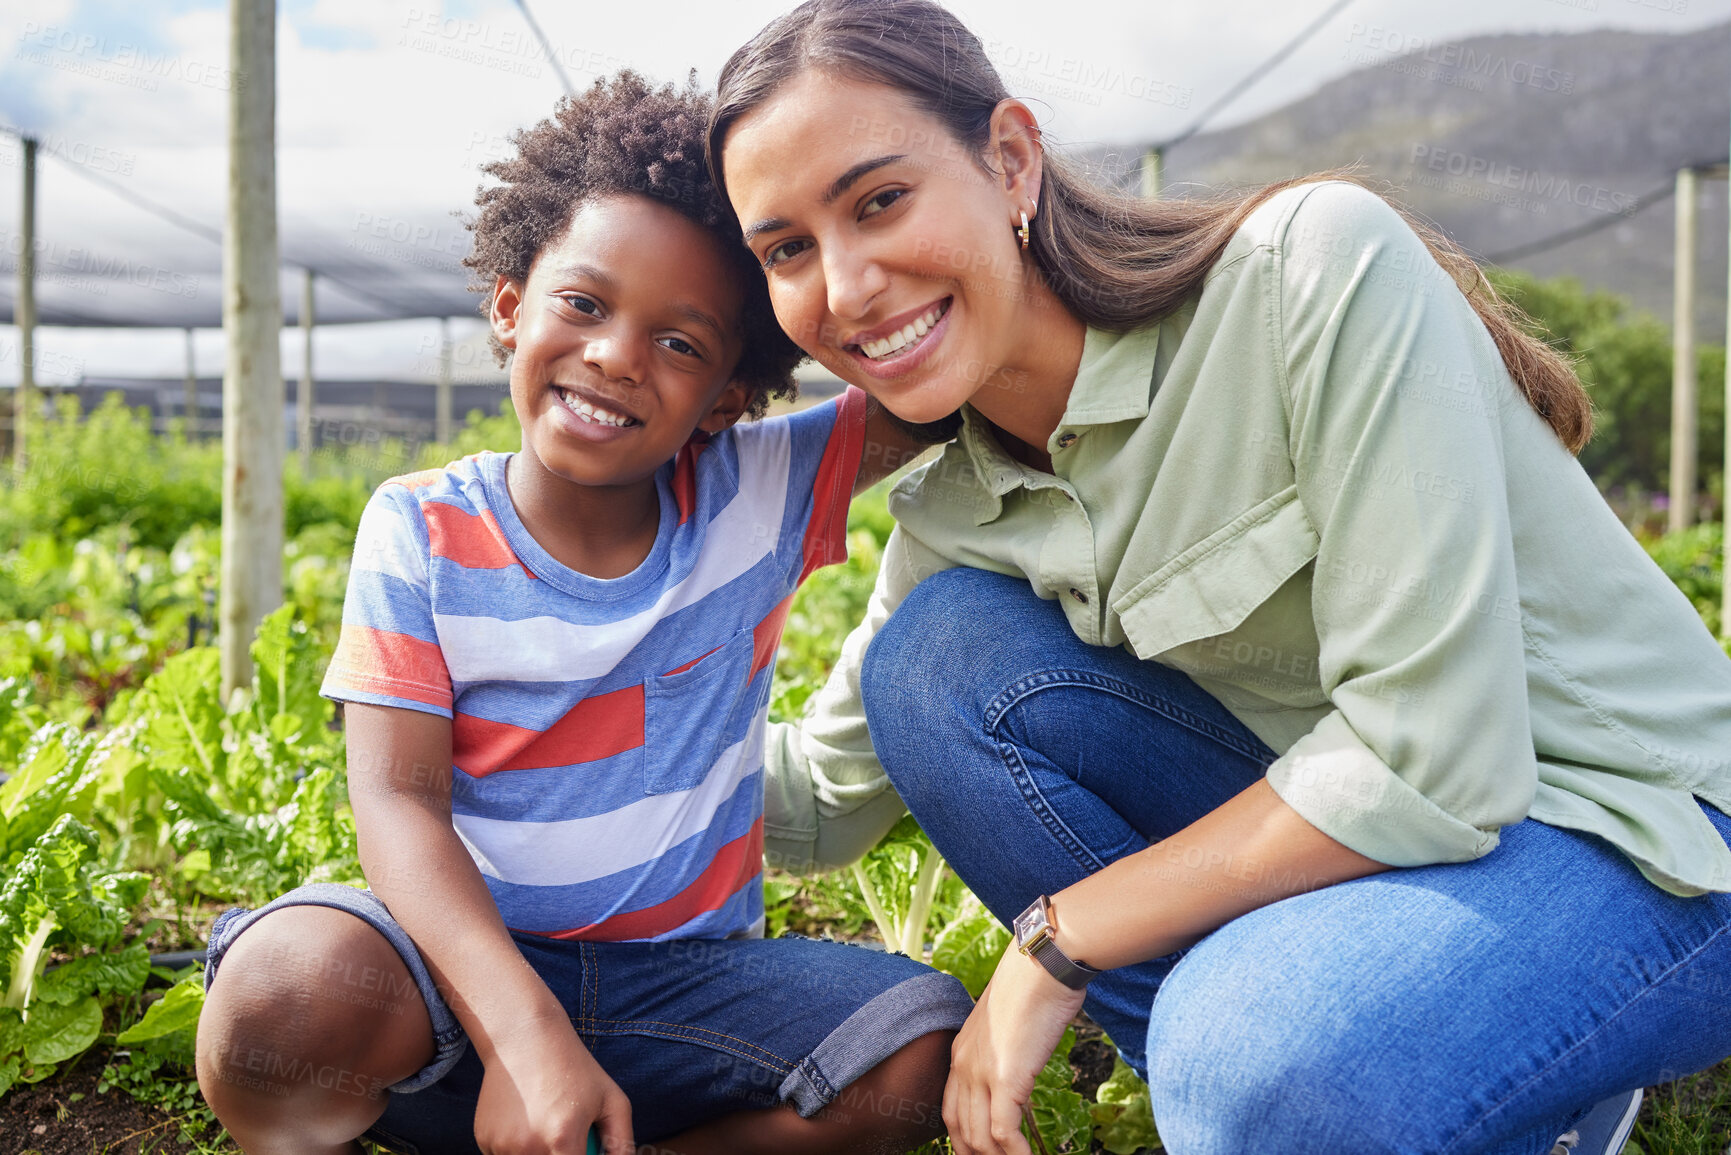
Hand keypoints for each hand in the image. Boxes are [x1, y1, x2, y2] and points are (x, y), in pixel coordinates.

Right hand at [473, 1016, 633, 1154]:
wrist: (524, 1037)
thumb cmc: (574, 1068)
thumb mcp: (611, 1100)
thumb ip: (622, 1142)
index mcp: (563, 1139)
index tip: (582, 1147)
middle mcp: (529, 1148)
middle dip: (562, 1154)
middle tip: (566, 1135)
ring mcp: (502, 1145)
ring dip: (539, 1153)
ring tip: (546, 1124)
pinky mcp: (484, 1140)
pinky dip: (518, 1149)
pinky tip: (526, 1120)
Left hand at [943, 943, 1086, 1154]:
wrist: (1042, 964)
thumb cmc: (1034, 986)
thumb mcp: (1007, 1024)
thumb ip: (1004, 1052)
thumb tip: (1018, 1074)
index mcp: (961, 1052)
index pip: (951, 1110)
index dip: (962, 1139)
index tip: (977, 1152)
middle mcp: (964, 1065)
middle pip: (959, 1129)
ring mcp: (982, 1073)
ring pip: (979, 1138)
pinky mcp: (1006, 1078)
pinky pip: (1004, 1133)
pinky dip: (1016, 1154)